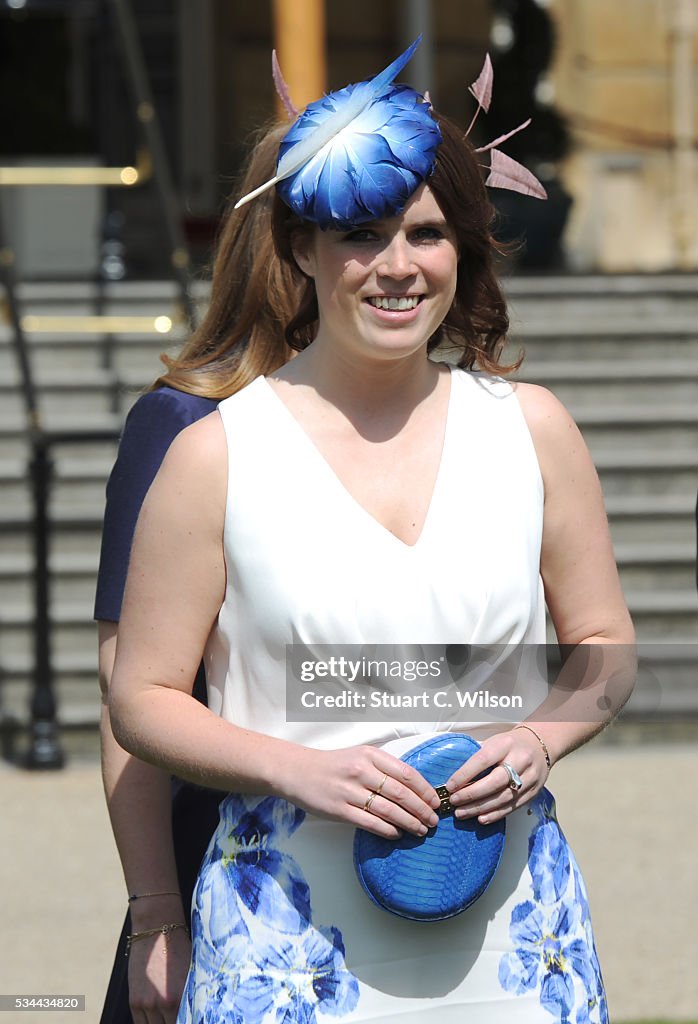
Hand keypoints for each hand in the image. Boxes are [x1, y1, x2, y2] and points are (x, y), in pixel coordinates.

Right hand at [128, 924, 190, 1023]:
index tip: (189, 1017)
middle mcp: (165, 1004)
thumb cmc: (180, 948)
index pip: (185, 1022)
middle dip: (174, 1022)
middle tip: (177, 1015)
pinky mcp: (134, 1001)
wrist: (156, 929)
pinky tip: (156, 1017)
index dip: (187, 1020)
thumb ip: (191, 997)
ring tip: (166, 1015)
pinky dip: (148, 1023)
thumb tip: (195, 1011)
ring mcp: (147, 1004)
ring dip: (160, 1023)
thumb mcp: (191, 973)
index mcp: (182, 997)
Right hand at [285, 745, 440, 838]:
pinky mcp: (339, 810)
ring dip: (409, 823)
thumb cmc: (333, 764)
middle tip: (433, 821)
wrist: (297, 771)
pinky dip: (388, 830)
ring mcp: (349, 791)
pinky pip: (370, 823)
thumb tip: (414, 789)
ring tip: (421, 830)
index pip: (406, 773)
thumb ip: (384, 768)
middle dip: (421, 810)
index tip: (435, 802)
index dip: (424, 790)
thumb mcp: (360, 756)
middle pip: (401, 794)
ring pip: (388, 810)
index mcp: (370, 755)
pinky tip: (397, 834)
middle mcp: (361, 771)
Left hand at [445, 728, 550, 824]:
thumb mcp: (494, 742)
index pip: (482, 760)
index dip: (464, 775)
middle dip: (471, 794)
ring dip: (480, 808)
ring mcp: (529, 777)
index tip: (450, 786)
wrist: (540, 745)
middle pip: (494, 782)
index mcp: (506, 744)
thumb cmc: (511, 744)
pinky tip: (481, 818)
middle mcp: (520, 760)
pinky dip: (495, 814)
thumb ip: (479, 758)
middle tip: (454, 801)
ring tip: (462, 812)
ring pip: (503, 797)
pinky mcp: (533, 792)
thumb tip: (457, 780)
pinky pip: (513, 806)